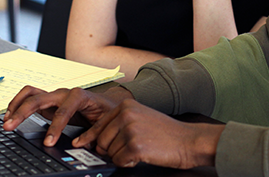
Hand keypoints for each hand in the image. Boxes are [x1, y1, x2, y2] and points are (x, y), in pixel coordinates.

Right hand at [3, 85, 133, 146]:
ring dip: (17, 105)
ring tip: (7, 121)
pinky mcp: (48, 102)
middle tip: (10, 127)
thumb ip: (93, 133)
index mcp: (80, 96)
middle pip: (40, 98)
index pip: (64, 111)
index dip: (55, 127)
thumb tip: (80, 145)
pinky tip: (11, 116)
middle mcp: (64, 93)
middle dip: (24, 112)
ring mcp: (55, 96)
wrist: (107, 104)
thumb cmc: (106, 112)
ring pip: (31, 93)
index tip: (48, 142)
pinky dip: (18, 104)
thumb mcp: (104, 123)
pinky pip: (30, 97)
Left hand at [74, 99, 223, 168]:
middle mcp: (126, 114)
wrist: (189, 140)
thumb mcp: (141, 118)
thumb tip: (94, 139)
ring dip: (122, 156)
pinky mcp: (135, 146)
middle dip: (110, 150)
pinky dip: (129, 163)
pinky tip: (143, 155)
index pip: (99, 124)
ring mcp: (130, 130)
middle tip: (129, 149)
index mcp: (126, 106)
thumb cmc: (167, 132)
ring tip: (141, 149)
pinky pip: (119, 161)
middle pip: (101, 141)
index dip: (89, 138)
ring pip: (109, 152)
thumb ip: (119, 124)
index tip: (80, 144)